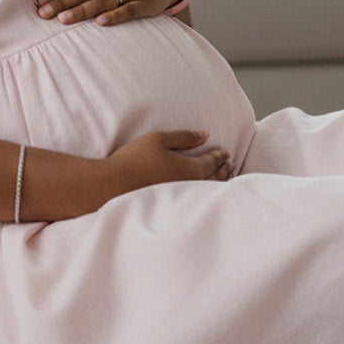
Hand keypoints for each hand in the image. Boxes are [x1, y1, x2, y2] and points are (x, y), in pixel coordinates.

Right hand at [104, 130, 233, 197]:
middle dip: (224, 170)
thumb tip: (206, 135)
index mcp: (191, 170)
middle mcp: (190, 187)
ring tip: (224, 178)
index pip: (213, 162)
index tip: (226, 152)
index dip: (220, 156)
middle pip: (215, 179)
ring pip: (207, 192)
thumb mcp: (159, 139)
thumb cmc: (134, 159)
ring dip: (219, 183)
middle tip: (230, 164)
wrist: (112, 185)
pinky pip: (197, 199)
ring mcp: (182, 200)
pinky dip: (207, 194)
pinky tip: (203, 193)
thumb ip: (185, 137)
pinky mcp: (172, 207)